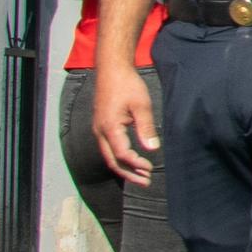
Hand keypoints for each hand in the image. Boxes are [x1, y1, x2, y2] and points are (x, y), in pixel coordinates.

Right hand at [91, 59, 162, 186]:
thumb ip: (146, 128)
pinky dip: (119, 158)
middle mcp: (100, 132)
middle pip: (112, 161)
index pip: (122, 155)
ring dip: (124, 168)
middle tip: (145, 182)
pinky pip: (108, 148)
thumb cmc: (127, 85)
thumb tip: (152, 149)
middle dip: (129, 174)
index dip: (136, 164)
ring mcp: (98, 129)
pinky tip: (131, 161)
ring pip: (109, 156)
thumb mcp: (141, 105)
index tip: (150, 169)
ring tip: (140, 176)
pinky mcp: (101, 126)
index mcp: (109, 128)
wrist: (111, 69)